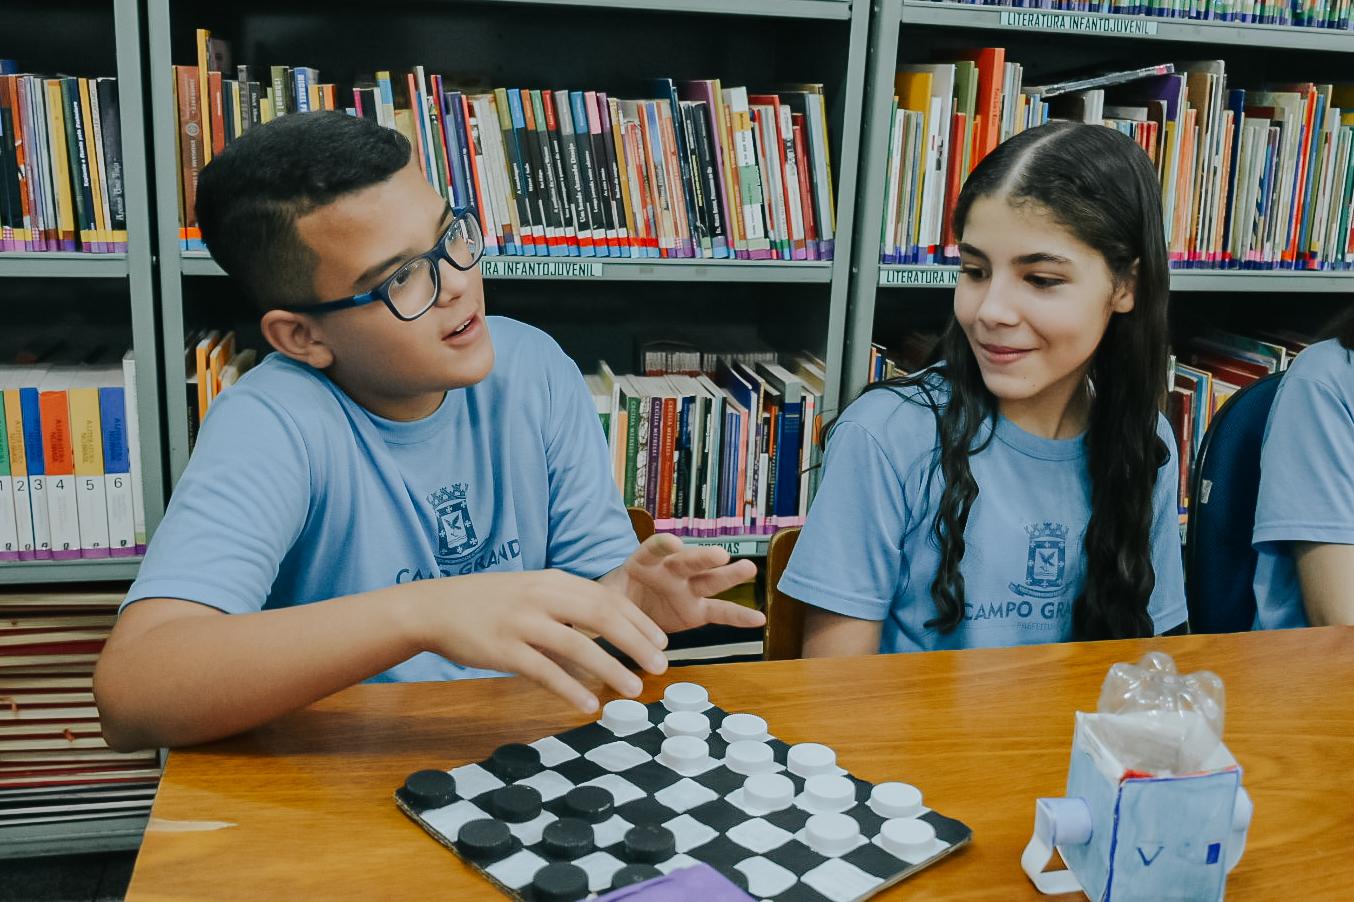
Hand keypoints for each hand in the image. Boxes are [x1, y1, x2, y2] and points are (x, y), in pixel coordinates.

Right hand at [405, 570, 669, 712]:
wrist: (433, 606)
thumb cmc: (486, 602)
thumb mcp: (530, 593)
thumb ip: (565, 609)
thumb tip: (603, 636)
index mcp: (553, 581)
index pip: (608, 598)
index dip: (639, 621)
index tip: (661, 642)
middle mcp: (542, 597)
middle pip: (602, 616)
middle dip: (636, 642)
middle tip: (660, 667)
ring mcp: (522, 622)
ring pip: (578, 646)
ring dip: (611, 669)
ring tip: (633, 690)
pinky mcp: (504, 649)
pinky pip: (544, 671)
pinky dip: (570, 689)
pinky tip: (589, 705)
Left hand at [604, 534, 763, 633]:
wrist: (628, 607)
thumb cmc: (615, 594)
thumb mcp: (603, 594)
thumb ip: (600, 598)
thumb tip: (583, 612)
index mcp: (644, 561)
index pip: (652, 549)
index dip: (661, 546)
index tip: (671, 541)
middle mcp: (671, 570)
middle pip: (688, 561)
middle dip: (702, 557)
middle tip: (719, 554)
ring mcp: (688, 589)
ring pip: (710, 580)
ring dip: (729, 575)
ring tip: (750, 568)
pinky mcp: (697, 610)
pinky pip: (720, 612)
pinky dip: (739, 616)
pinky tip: (758, 619)